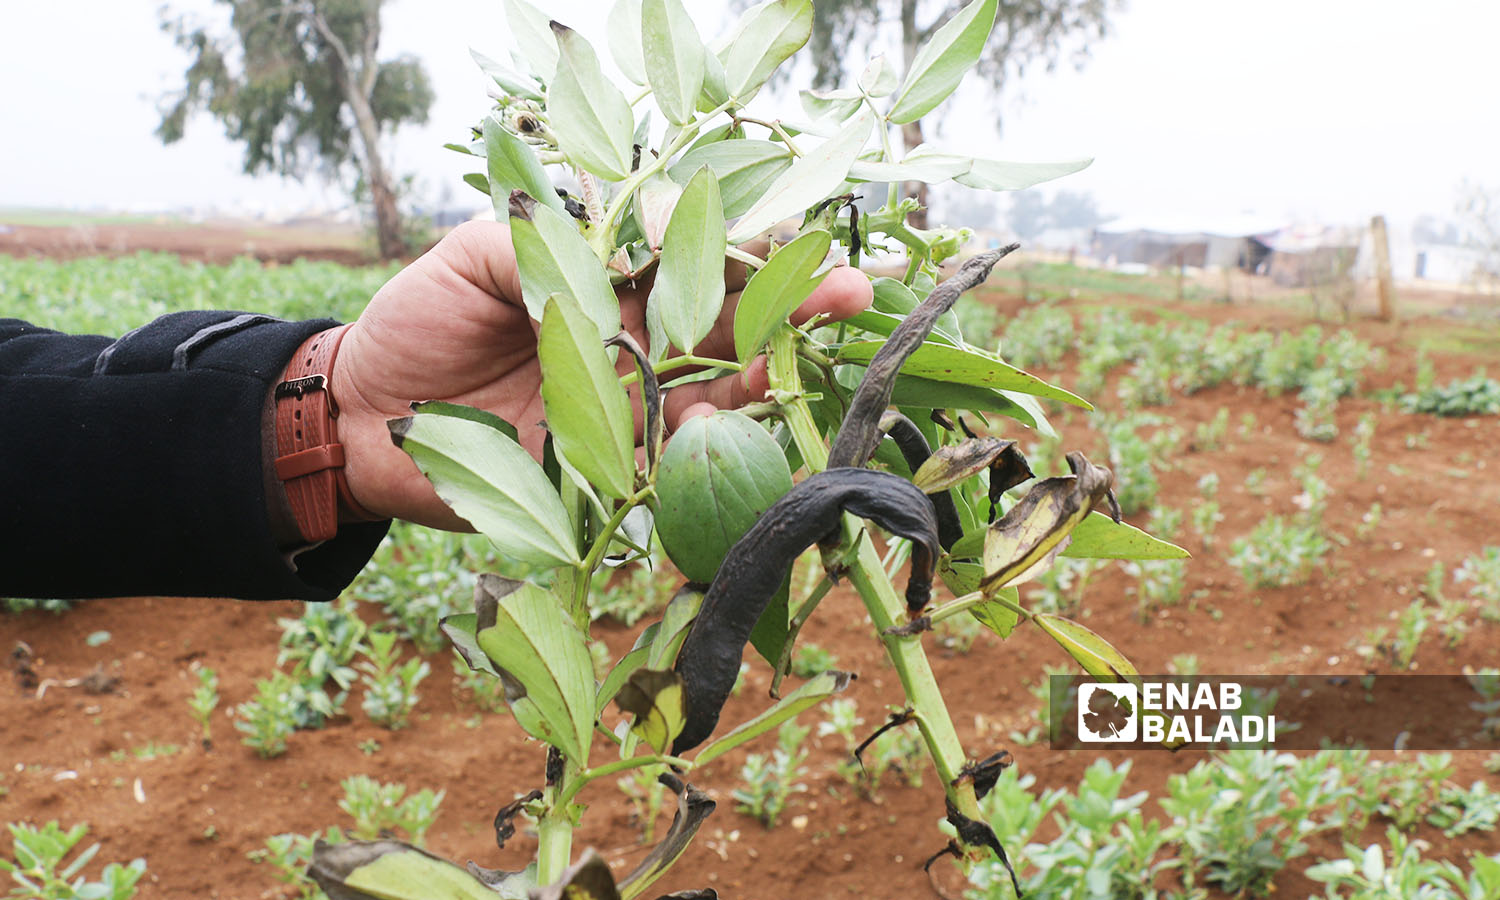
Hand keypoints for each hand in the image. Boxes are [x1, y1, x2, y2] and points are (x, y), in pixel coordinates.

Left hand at [331, 220, 871, 528]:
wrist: (365, 419)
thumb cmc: (418, 322)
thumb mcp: (472, 256)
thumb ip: (546, 245)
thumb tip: (627, 251)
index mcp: (611, 285)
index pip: (694, 262)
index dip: (751, 254)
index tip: (802, 244)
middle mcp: (636, 345)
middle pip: (727, 327)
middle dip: (791, 310)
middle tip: (849, 295)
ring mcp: (630, 410)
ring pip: (715, 396)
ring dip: (760, 384)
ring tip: (791, 371)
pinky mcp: (612, 474)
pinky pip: (672, 465)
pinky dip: (707, 455)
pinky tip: (728, 437)